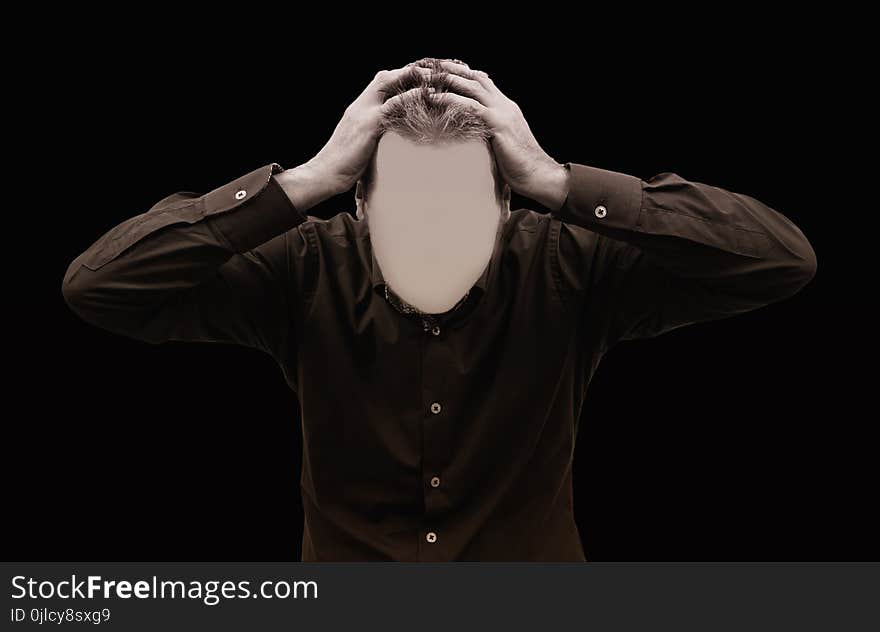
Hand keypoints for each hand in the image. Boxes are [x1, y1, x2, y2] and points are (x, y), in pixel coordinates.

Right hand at [306, 64, 430, 193]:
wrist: (325, 174)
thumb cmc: (343, 165)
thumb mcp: (360, 145)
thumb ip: (373, 136)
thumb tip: (387, 140)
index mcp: (357, 109)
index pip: (379, 84)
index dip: (399, 78)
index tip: (419, 78)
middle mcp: (359, 106)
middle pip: (384, 77)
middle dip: (408, 72)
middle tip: (431, 73)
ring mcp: (362, 113)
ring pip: (387, 83)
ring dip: (411, 78)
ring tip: (434, 78)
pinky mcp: (368, 125)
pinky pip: (391, 105)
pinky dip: (409, 97)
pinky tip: (426, 95)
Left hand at [427, 60, 569, 210]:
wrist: (539, 175)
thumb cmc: (521, 166)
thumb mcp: (504, 144)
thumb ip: (491, 133)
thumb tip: (475, 136)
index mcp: (507, 107)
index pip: (484, 82)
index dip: (463, 74)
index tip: (443, 70)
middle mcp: (505, 105)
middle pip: (476, 78)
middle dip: (452, 69)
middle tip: (429, 65)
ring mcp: (503, 113)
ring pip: (473, 87)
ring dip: (449, 79)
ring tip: (427, 77)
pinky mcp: (498, 125)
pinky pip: (471, 107)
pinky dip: (451, 100)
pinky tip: (435, 99)